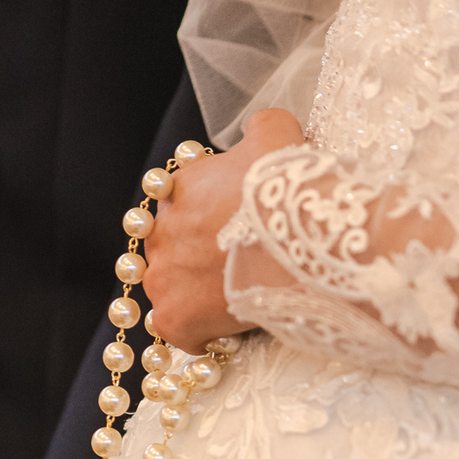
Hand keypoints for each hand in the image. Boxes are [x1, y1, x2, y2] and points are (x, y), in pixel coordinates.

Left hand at [143, 107, 304, 354]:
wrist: (297, 241)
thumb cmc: (287, 189)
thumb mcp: (278, 135)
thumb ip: (262, 126)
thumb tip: (261, 127)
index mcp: (180, 188)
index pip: (181, 203)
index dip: (207, 217)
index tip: (230, 228)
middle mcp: (161, 231)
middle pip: (170, 246)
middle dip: (194, 255)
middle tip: (229, 266)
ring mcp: (163, 277)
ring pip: (169, 288)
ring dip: (192, 294)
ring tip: (226, 300)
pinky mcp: (174, 318)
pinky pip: (176, 331)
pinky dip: (196, 332)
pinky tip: (220, 330)